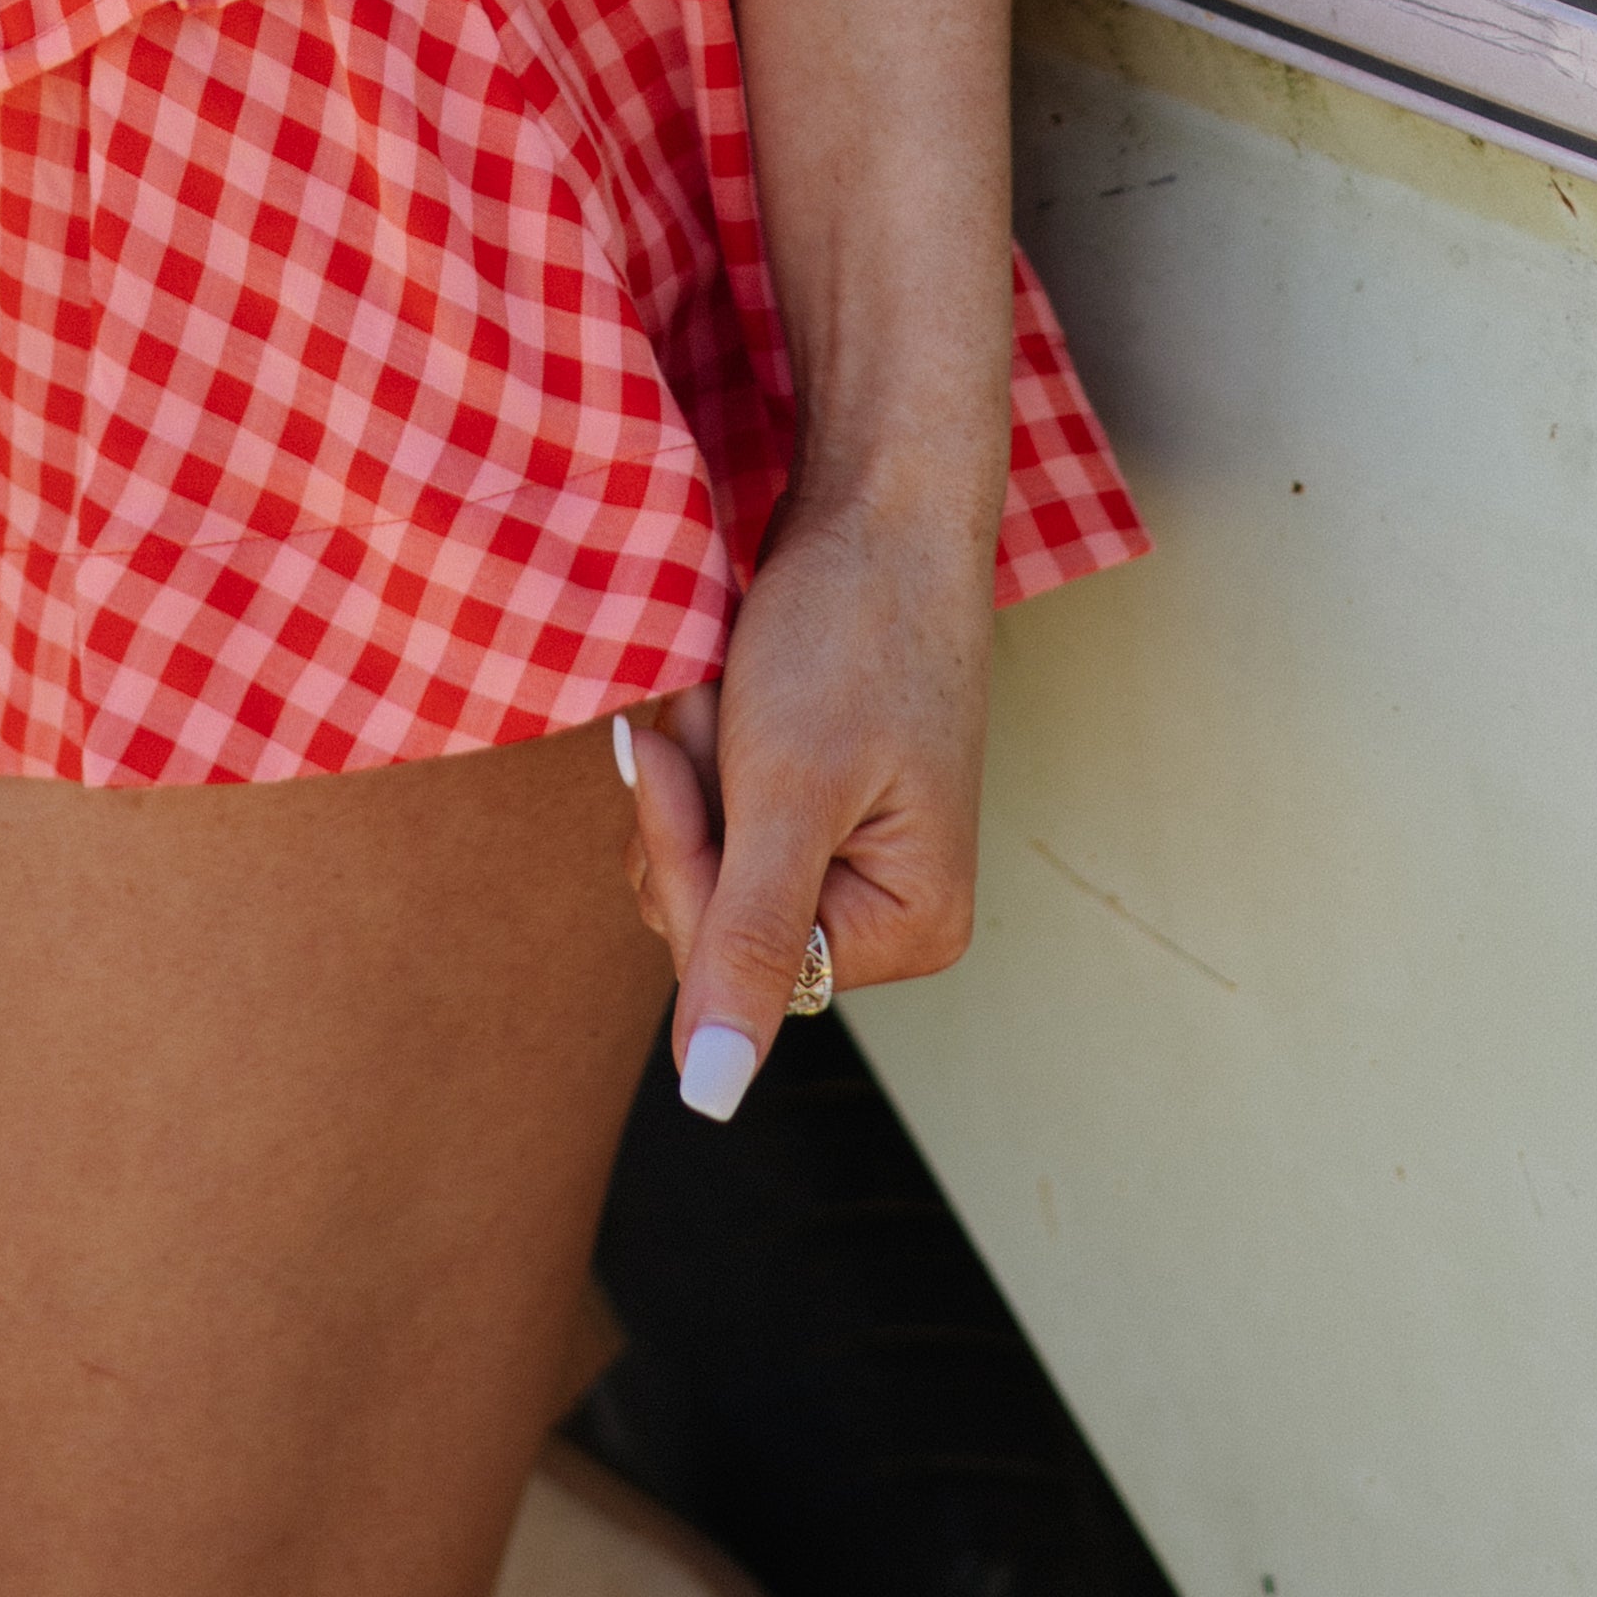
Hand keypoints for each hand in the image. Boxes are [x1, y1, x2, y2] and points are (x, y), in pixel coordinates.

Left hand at [617, 477, 994, 1116]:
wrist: (879, 498)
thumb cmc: (852, 630)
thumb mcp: (791, 793)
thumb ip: (752, 947)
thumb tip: (710, 1098)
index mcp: (912, 927)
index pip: (739, 964)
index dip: (688, 858)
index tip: (685, 753)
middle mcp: (889, 906)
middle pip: (711, 919)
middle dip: (691, 804)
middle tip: (718, 707)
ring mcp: (850, 850)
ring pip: (697, 860)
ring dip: (690, 767)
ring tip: (730, 689)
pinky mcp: (811, 795)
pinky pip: (712, 810)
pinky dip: (700, 746)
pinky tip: (725, 687)